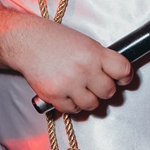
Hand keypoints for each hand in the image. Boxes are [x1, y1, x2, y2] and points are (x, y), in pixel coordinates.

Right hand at [16, 23, 132, 114]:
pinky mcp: (55, 96)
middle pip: (109, 92)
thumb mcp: (83, 42)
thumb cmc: (53, 39)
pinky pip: (73, 110)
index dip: (124, 77)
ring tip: (80, 89)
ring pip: (92, 105)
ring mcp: (69, 84)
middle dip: (103, 89)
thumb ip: (99, 58)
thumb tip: (114, 77)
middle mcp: (84, 69)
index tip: (120, 79)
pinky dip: (71, 104)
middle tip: (95, 83)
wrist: (25, 41)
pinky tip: (66, 93)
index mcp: (94, 52)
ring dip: (88, 99)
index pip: (123, 70)